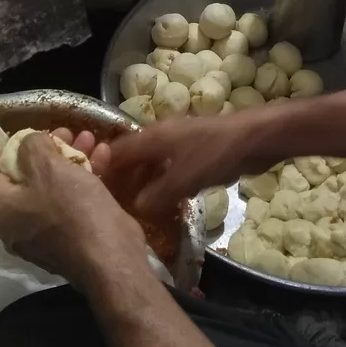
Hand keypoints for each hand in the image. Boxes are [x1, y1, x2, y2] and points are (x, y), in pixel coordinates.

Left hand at [0, 129, 146, 290]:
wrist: (108, 255)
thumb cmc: (71, 207)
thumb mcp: (48, 165)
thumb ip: (32, 146)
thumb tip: (28, 142)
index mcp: (1, 211)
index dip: (10, 148)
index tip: (32, 133)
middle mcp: (16, 226)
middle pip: (27, 179)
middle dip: (49, 150)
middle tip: (67, 133)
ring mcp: (43, 234)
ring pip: (53, 187)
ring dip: (71, 160)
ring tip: (90, 138)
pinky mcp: (69, 237)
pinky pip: (70, 201)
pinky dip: (83, 177)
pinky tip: (103, 156)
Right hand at [108, 113, 272, 218]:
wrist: (255, 140)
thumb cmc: (215, 154)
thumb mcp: (182, 179)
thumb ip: (156, 195)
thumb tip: (135, 208)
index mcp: (153, 136)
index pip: (117, 151)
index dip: (103, 169)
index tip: (91, 193)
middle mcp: (162, 136)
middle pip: (133, 157)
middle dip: (123, 180)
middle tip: (112, 207)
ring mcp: (180, 143)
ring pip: (152, 164)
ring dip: (144, 184)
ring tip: (134, 210)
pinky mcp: (196, 153)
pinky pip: (170, 169)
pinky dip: (163, 184)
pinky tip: (164, 204)